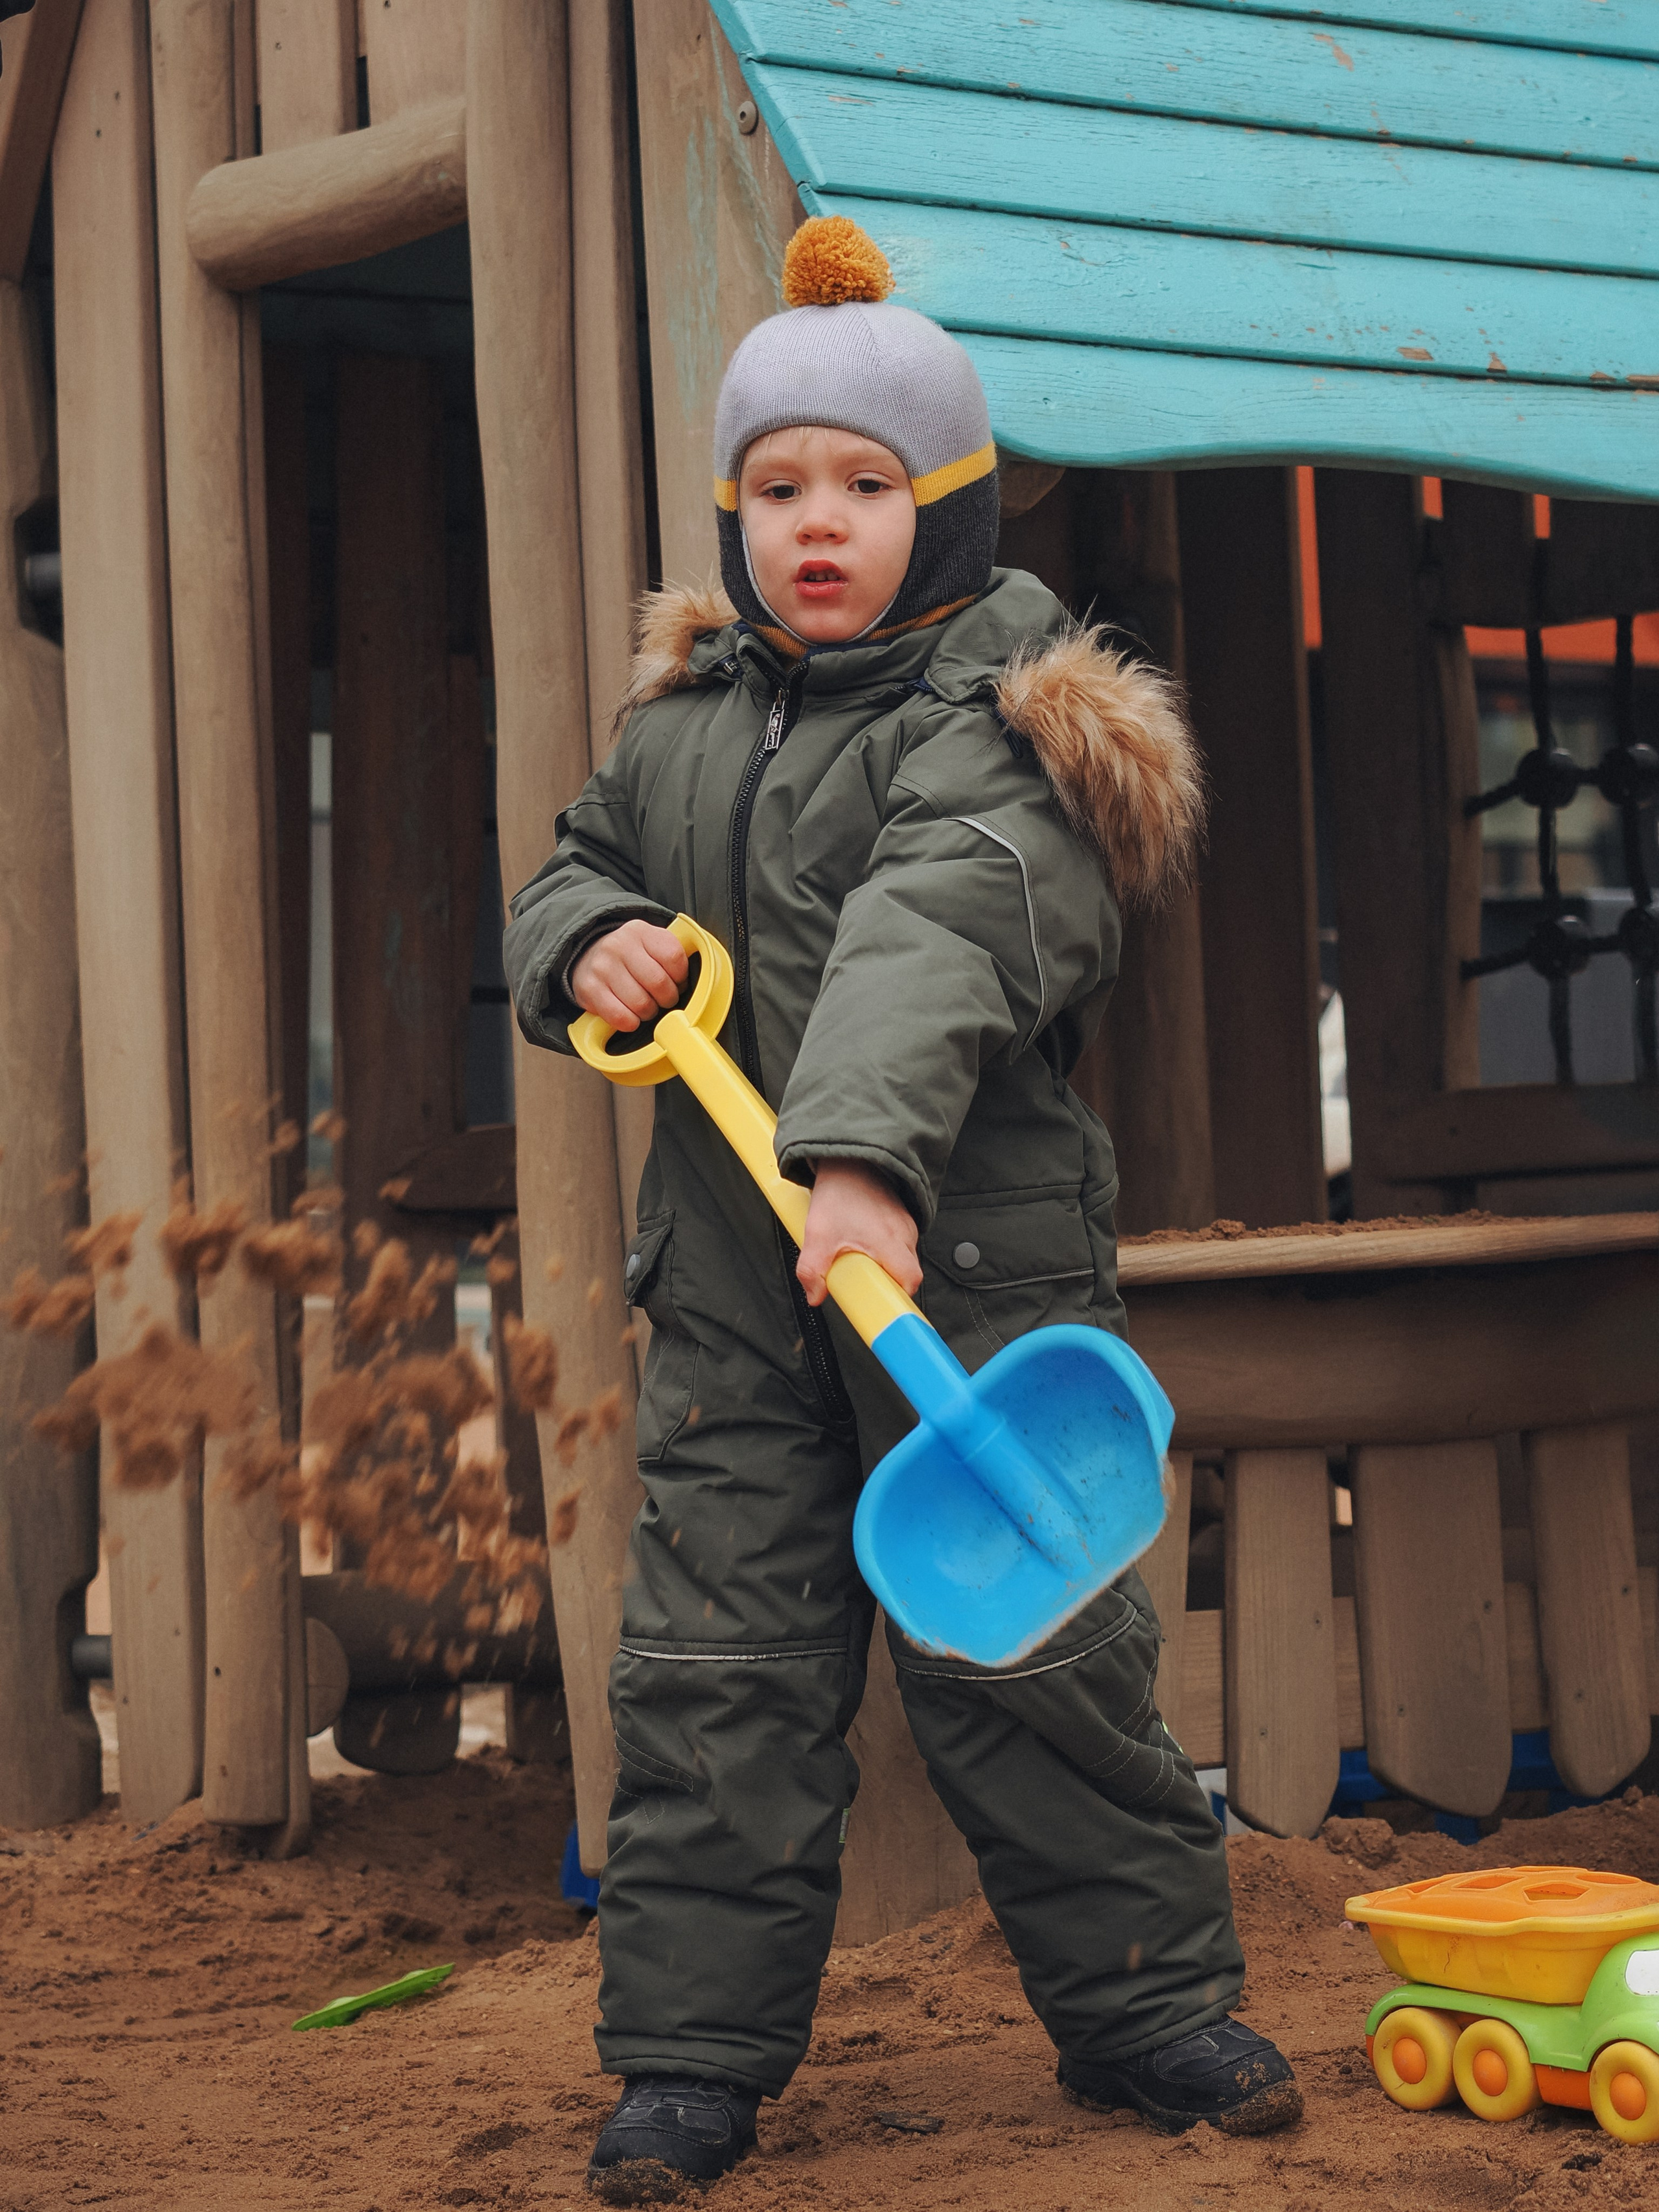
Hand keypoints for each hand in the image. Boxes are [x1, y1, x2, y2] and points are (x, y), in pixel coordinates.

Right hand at [571, 920, 688, 1030]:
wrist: (586, 955)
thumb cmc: (627, 954)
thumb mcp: (649, 941)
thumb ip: (671, 952)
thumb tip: (703, 977)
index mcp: (640, 931)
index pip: (674, 958)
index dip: (681, 977)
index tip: (676, 982)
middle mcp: (619, 946)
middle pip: (660, 984)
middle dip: (667, 998)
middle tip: (662, 998)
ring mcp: (603, 968)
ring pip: (642, 1004)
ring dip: (649, 1012)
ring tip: (644, 1005)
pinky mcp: (590, 990)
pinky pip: (622, 1018)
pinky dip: (631, 1022)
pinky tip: (630, 1014)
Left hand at [796, 1161, 921, 1307]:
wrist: (849, 1159)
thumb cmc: (839, 1193)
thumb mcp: (818, 1235)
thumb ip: (812, 1270)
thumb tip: (815, 1295)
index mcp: (891, 1242)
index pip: (910, 1281)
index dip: (898, 1296)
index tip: (882, 1301)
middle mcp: (905, 1233)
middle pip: (905, 1272)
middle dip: (884, 1279)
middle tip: (862, 1276)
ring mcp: (905, 1223)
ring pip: (901, 1256)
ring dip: (882, 1261)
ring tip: (858, 1252)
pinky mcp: (901, 1215)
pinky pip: (897, 1240)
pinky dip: (882, 1245)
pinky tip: (862, 1237)